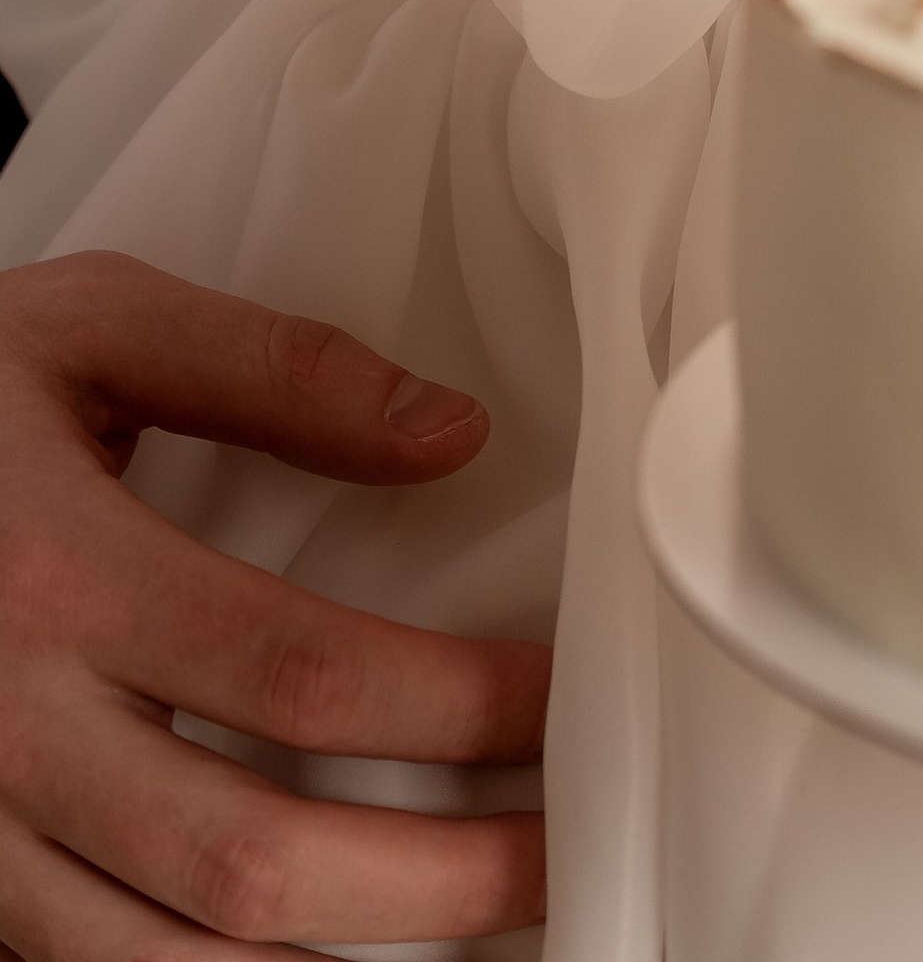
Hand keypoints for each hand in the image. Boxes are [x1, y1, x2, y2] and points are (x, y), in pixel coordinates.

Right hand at [0, 251, 546, 958]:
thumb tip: (449, 434)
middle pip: (250, 859)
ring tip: (473, 940)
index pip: (301, 674)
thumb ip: (274, 366)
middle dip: (433, 883)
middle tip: (557, 862)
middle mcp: (9, 729)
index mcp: (61, 577)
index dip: (454, 707)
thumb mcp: (88, 327)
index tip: (563, 706)